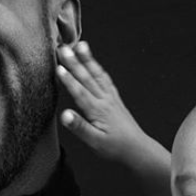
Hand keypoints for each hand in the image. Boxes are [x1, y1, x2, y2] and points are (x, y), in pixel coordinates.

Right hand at [56, 41, 152, 162]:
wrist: (137, 149)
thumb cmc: (115, 148)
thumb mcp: (95, 142)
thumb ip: (80, 127)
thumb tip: (65, 115)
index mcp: (98, 111)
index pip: (80, 92)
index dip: (68, 79)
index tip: (58, 67)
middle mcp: (105, 100)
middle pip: (87, 78)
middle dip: (74, 62)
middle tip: (63, 48)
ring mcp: (111, 98)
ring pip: (98, 75)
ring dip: (88, 60)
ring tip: (80, 45)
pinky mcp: (115, 99)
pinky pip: (106, 79)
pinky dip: (98, 69)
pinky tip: (94, 63)